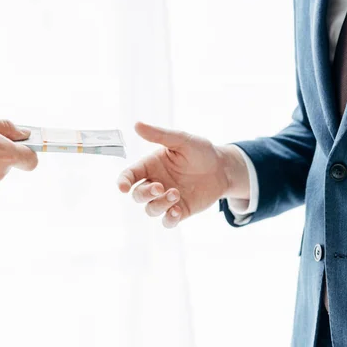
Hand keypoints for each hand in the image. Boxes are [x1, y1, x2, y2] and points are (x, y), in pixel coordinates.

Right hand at [117, 122, 249, 227]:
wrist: (222, 168)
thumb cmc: (200, 151)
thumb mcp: (181, 140)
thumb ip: (160, 135)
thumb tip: (137, 124)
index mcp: (151, 166)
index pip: (130, 175)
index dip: (123, 182)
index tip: (123, 187)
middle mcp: (156, 183)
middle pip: (138, 195)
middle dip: (145, 193)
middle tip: (160, 187)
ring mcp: (167, 198)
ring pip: (151, 209)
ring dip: (159, 204)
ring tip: (176, 194)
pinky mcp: (180, 210)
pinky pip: (167, 221)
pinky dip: (169, 219)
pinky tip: (176, 212)